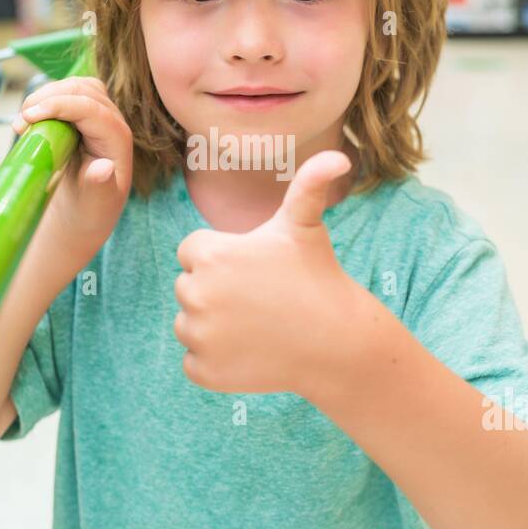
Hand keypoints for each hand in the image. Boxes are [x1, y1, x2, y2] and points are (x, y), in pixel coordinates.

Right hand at [13, 76, 131, 258]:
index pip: (92, 110)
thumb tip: (103, 168)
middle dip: (50, 96)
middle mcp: (112, 122)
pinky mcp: (84, 114)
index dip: (60, 106)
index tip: (29, 116)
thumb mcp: (95, 204)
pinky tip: (28, 119)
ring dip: (45, 95)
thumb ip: (100, 186)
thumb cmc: (92, 209)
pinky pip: (66, 93)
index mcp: (118, 140)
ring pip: (75, 86)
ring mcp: (99, 115)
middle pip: (84, 89)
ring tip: (23, 120)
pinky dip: (44, 99)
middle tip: (22, 120)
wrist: (86, 209)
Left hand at [174, 150, 363, 397]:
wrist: (337, 342)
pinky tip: (251, 352)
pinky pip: (195, 362)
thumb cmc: (318, 276)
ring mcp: (198, 336)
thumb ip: (309, 184)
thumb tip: (339, 156)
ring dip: (214, 327)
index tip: (256, 269)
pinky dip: (217, 361)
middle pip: (188, 289)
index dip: (224, 259)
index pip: (192, 253)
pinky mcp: (203, 372)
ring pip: (189, 325)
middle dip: (217, 292)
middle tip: (260, 298)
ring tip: (257, 324)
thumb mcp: (306, 225)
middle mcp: (194, 294)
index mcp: (207, 254)